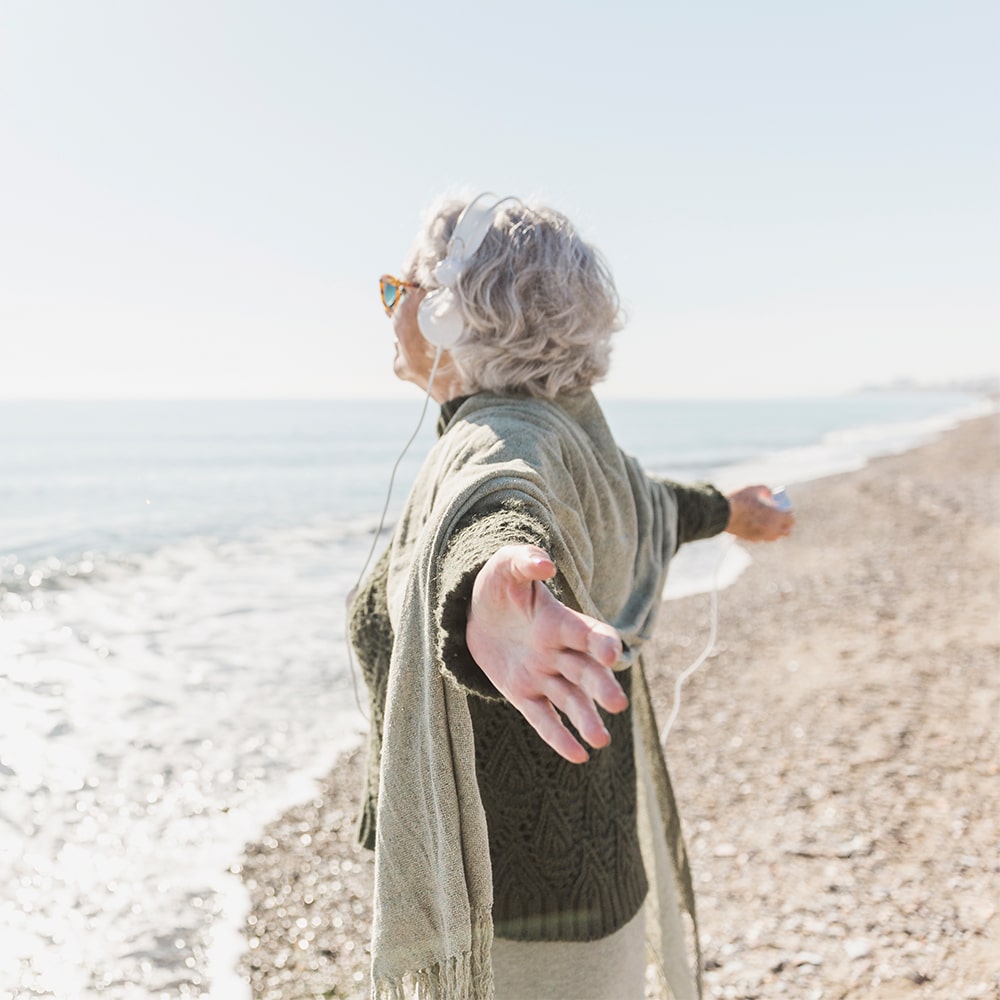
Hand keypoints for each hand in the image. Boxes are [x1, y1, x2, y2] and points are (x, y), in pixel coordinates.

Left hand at [466, 544, 625, 763]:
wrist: (475, 611)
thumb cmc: (498, 584)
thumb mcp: (506, 567)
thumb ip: (525, 561)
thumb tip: (544, 564)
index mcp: (558, 621)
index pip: (586, 633)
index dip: (601, 642)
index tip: (611, 654)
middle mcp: (557, 651)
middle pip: (584, 672)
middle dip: (600, 687)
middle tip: (617, 705)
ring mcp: (542, 675)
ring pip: (570, 700)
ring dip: (586, 718)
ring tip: (601, 740)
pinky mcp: (523, 693)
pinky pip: (543, 718)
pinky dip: (559, 736)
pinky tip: (578, 756)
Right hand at [725, 485, 795, 540]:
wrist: (723, 513)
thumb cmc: (740, 500)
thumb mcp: (754, 489)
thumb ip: (765, 490)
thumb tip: (770, 494)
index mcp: (776, 516)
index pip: (791, 520)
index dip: (788, 514)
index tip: (784, 509)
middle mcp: (771, 528)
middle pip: (786, 531)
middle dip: (784, 524)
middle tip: (779, 517)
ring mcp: (761, 535)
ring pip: (774, 537)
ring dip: (774, 531)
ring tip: (769, 523)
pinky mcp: (751, 539)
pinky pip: (761, 538)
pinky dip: (762, 533)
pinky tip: (756, 526)